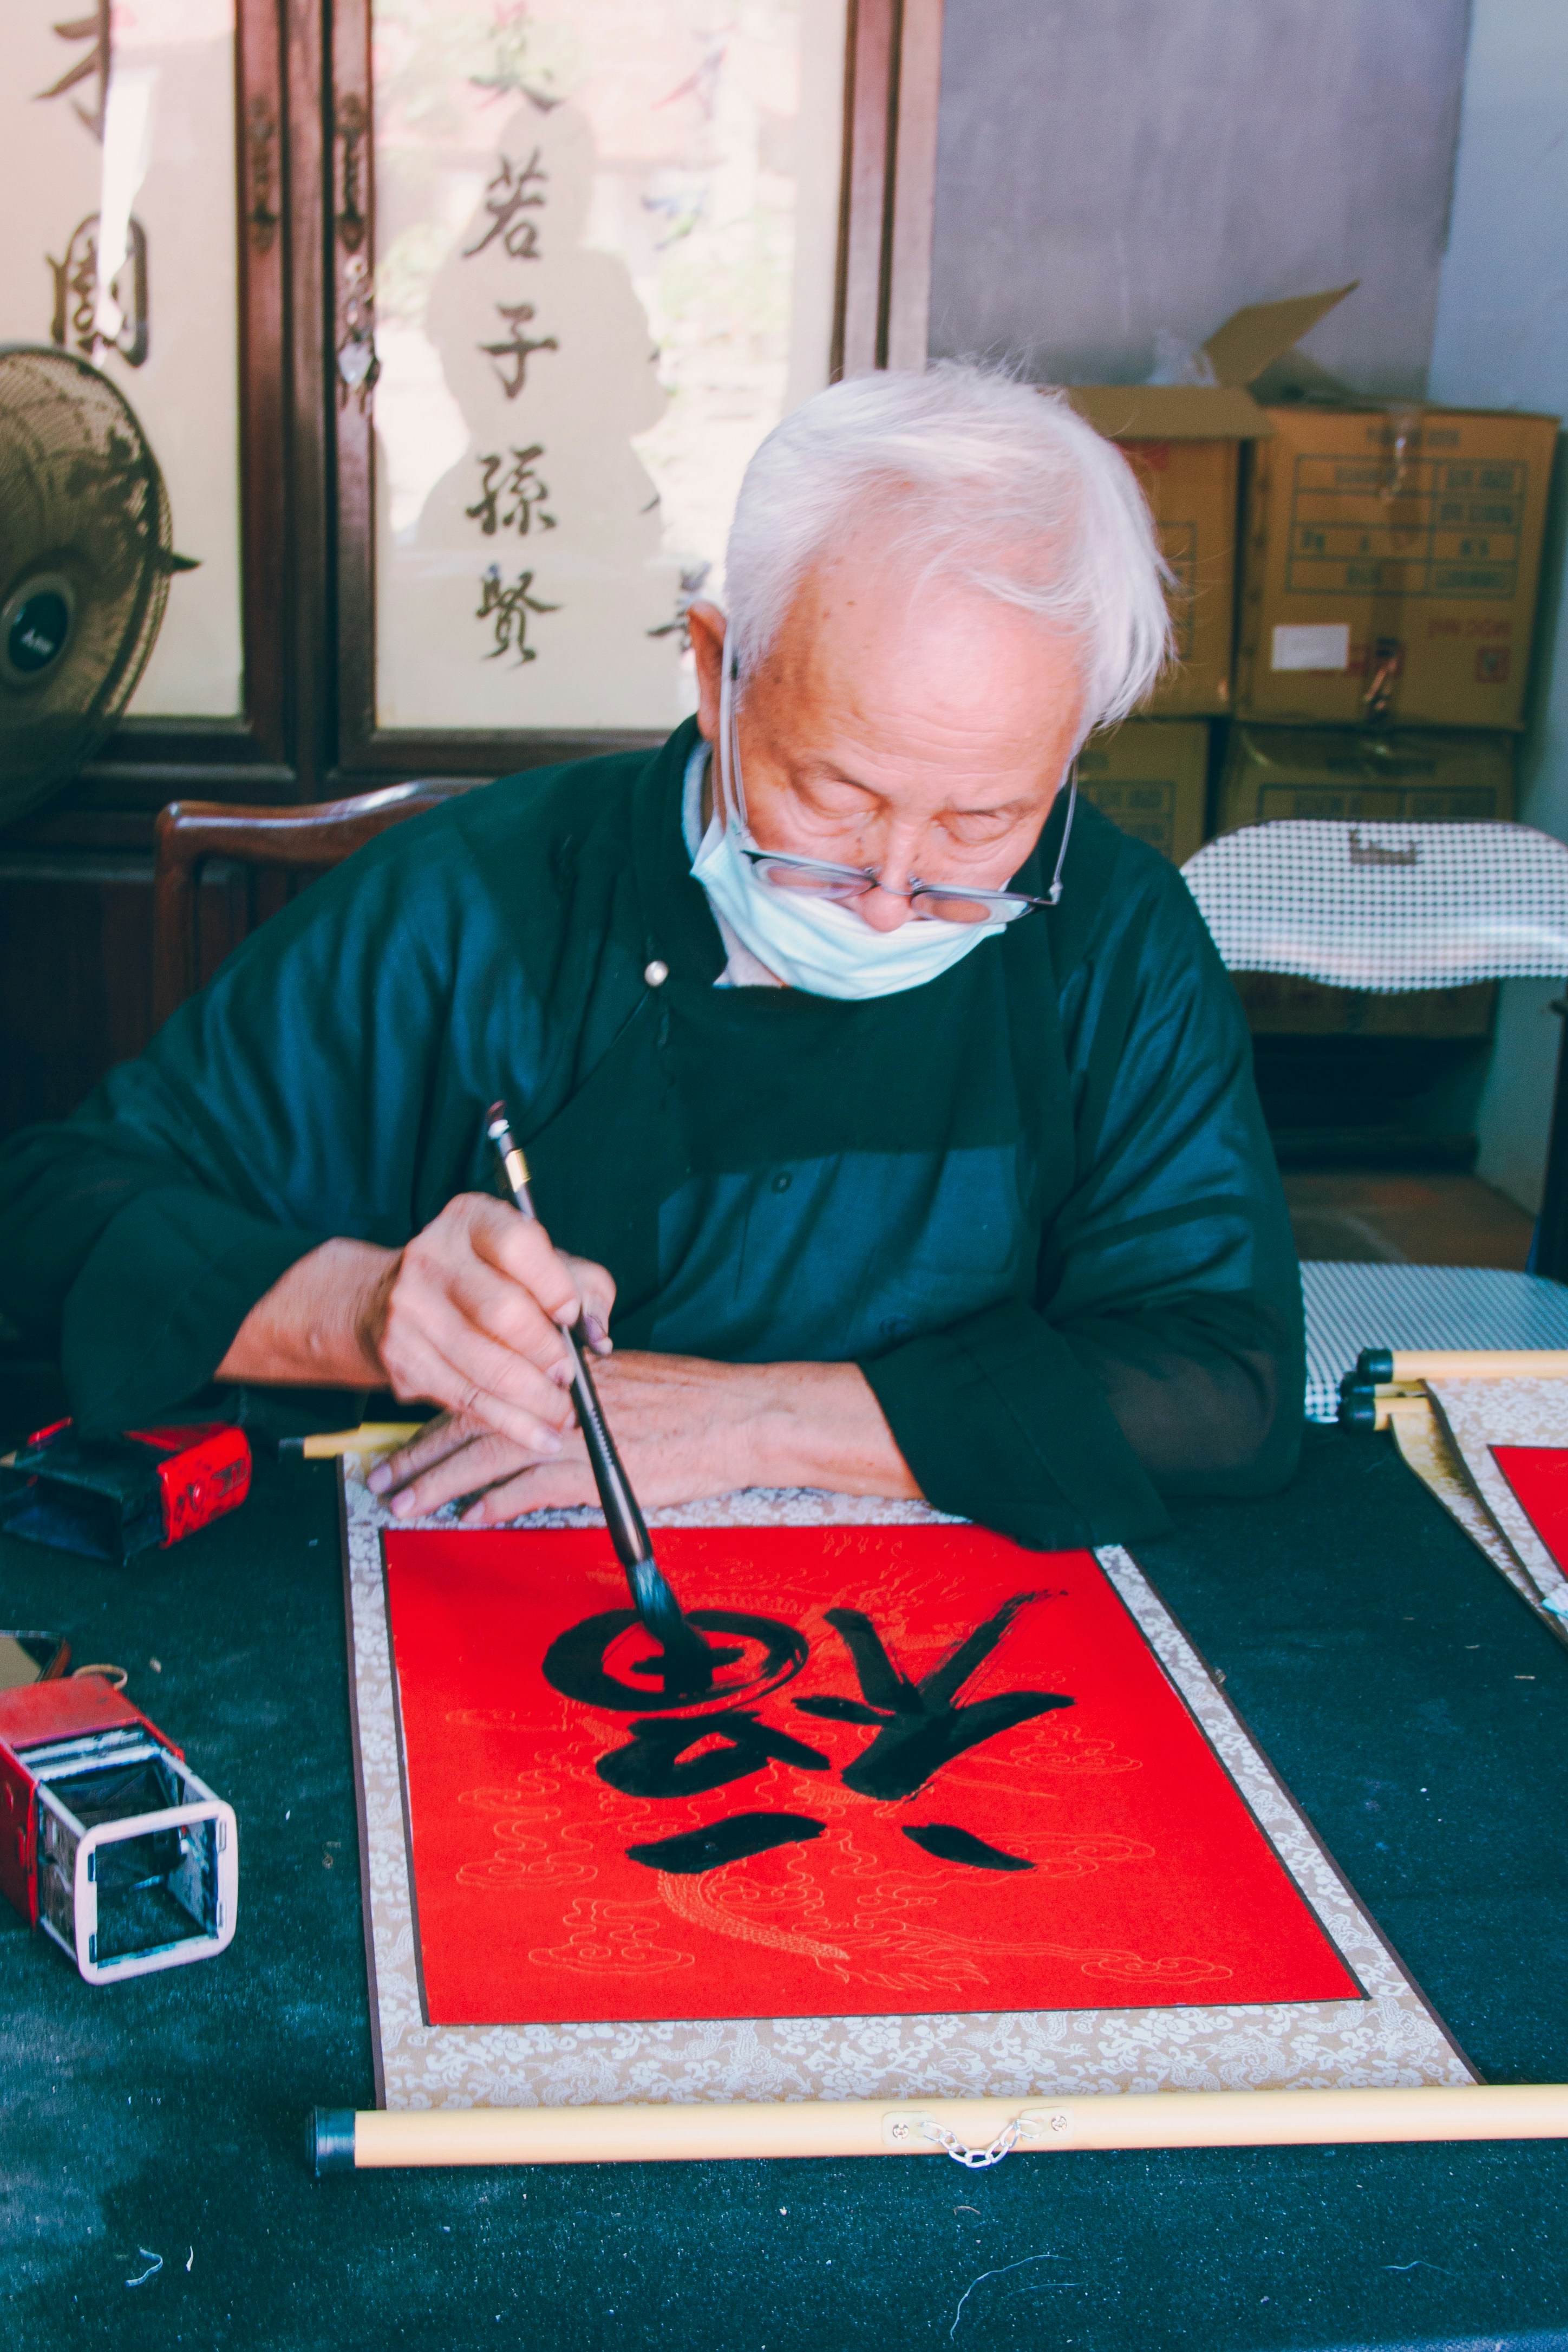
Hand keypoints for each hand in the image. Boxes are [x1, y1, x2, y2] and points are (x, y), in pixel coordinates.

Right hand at [360, 1193, 614, 1456]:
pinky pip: (467, 1401)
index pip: (519, 1246)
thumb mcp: (532, 1262)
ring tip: (566, 1413)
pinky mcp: (402, 1360)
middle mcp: (431, 1259)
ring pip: (487, 1368)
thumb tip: (597, 1333)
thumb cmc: (482, 1279)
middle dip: (549, 1353)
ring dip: (537, 1400)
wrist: (383, 1300)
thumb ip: (581, 1284)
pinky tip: (542, 1436)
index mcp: (470, 1221)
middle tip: (571, 1376)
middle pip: (503, 1313)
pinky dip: (512, 1425)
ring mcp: (410, 1311)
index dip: (555, 1286)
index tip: (573, 1317)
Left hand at [366, 1352, 921, 1522]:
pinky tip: (470, 1516)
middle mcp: (558, 1397)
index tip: (409, 1437)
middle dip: (418, 1453)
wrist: (739, 1417)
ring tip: (403, 1504)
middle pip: (469, 1421)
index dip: (442, 1415)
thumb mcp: (627, 1385)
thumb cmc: (694, 1403)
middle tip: (380, 1478)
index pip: (487, 1385)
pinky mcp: (589, 1469)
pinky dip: (494, 1503)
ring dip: (437, 1482)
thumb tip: (544, 1418)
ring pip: (483, 1455)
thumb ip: (578, 1398)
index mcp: (563, 1373)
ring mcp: (570, 1433)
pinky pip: (525, 1489)